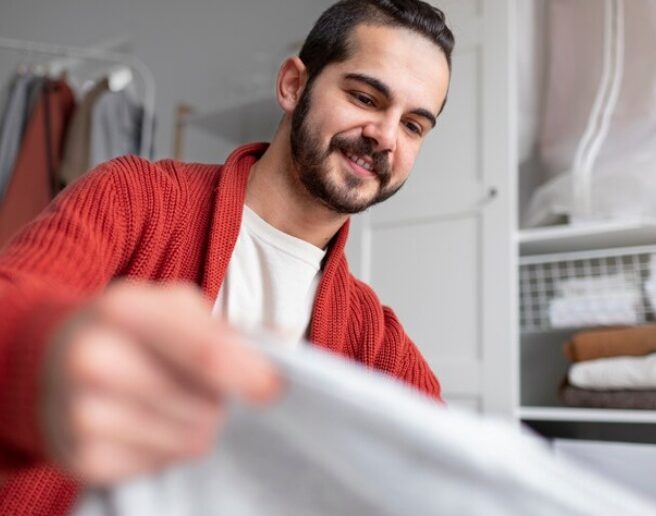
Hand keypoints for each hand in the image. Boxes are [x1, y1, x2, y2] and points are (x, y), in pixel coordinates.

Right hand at [41, 280, 280, 485]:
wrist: (52, 356)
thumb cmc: (133, 329)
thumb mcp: (176, 308)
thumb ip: (228, 332)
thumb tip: (282, 358)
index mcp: (124, 308)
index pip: (209, 354)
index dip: (252, 377)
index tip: (274, 390)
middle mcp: (94, 359)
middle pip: (205, 408)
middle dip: (221, 403)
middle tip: (203, 389)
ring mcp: (81, 413)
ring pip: (190, 441)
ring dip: (197, 427)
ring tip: (172, 403)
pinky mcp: (80, 459)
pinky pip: (161, 466)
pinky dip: (166, 449)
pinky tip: (145, 424)